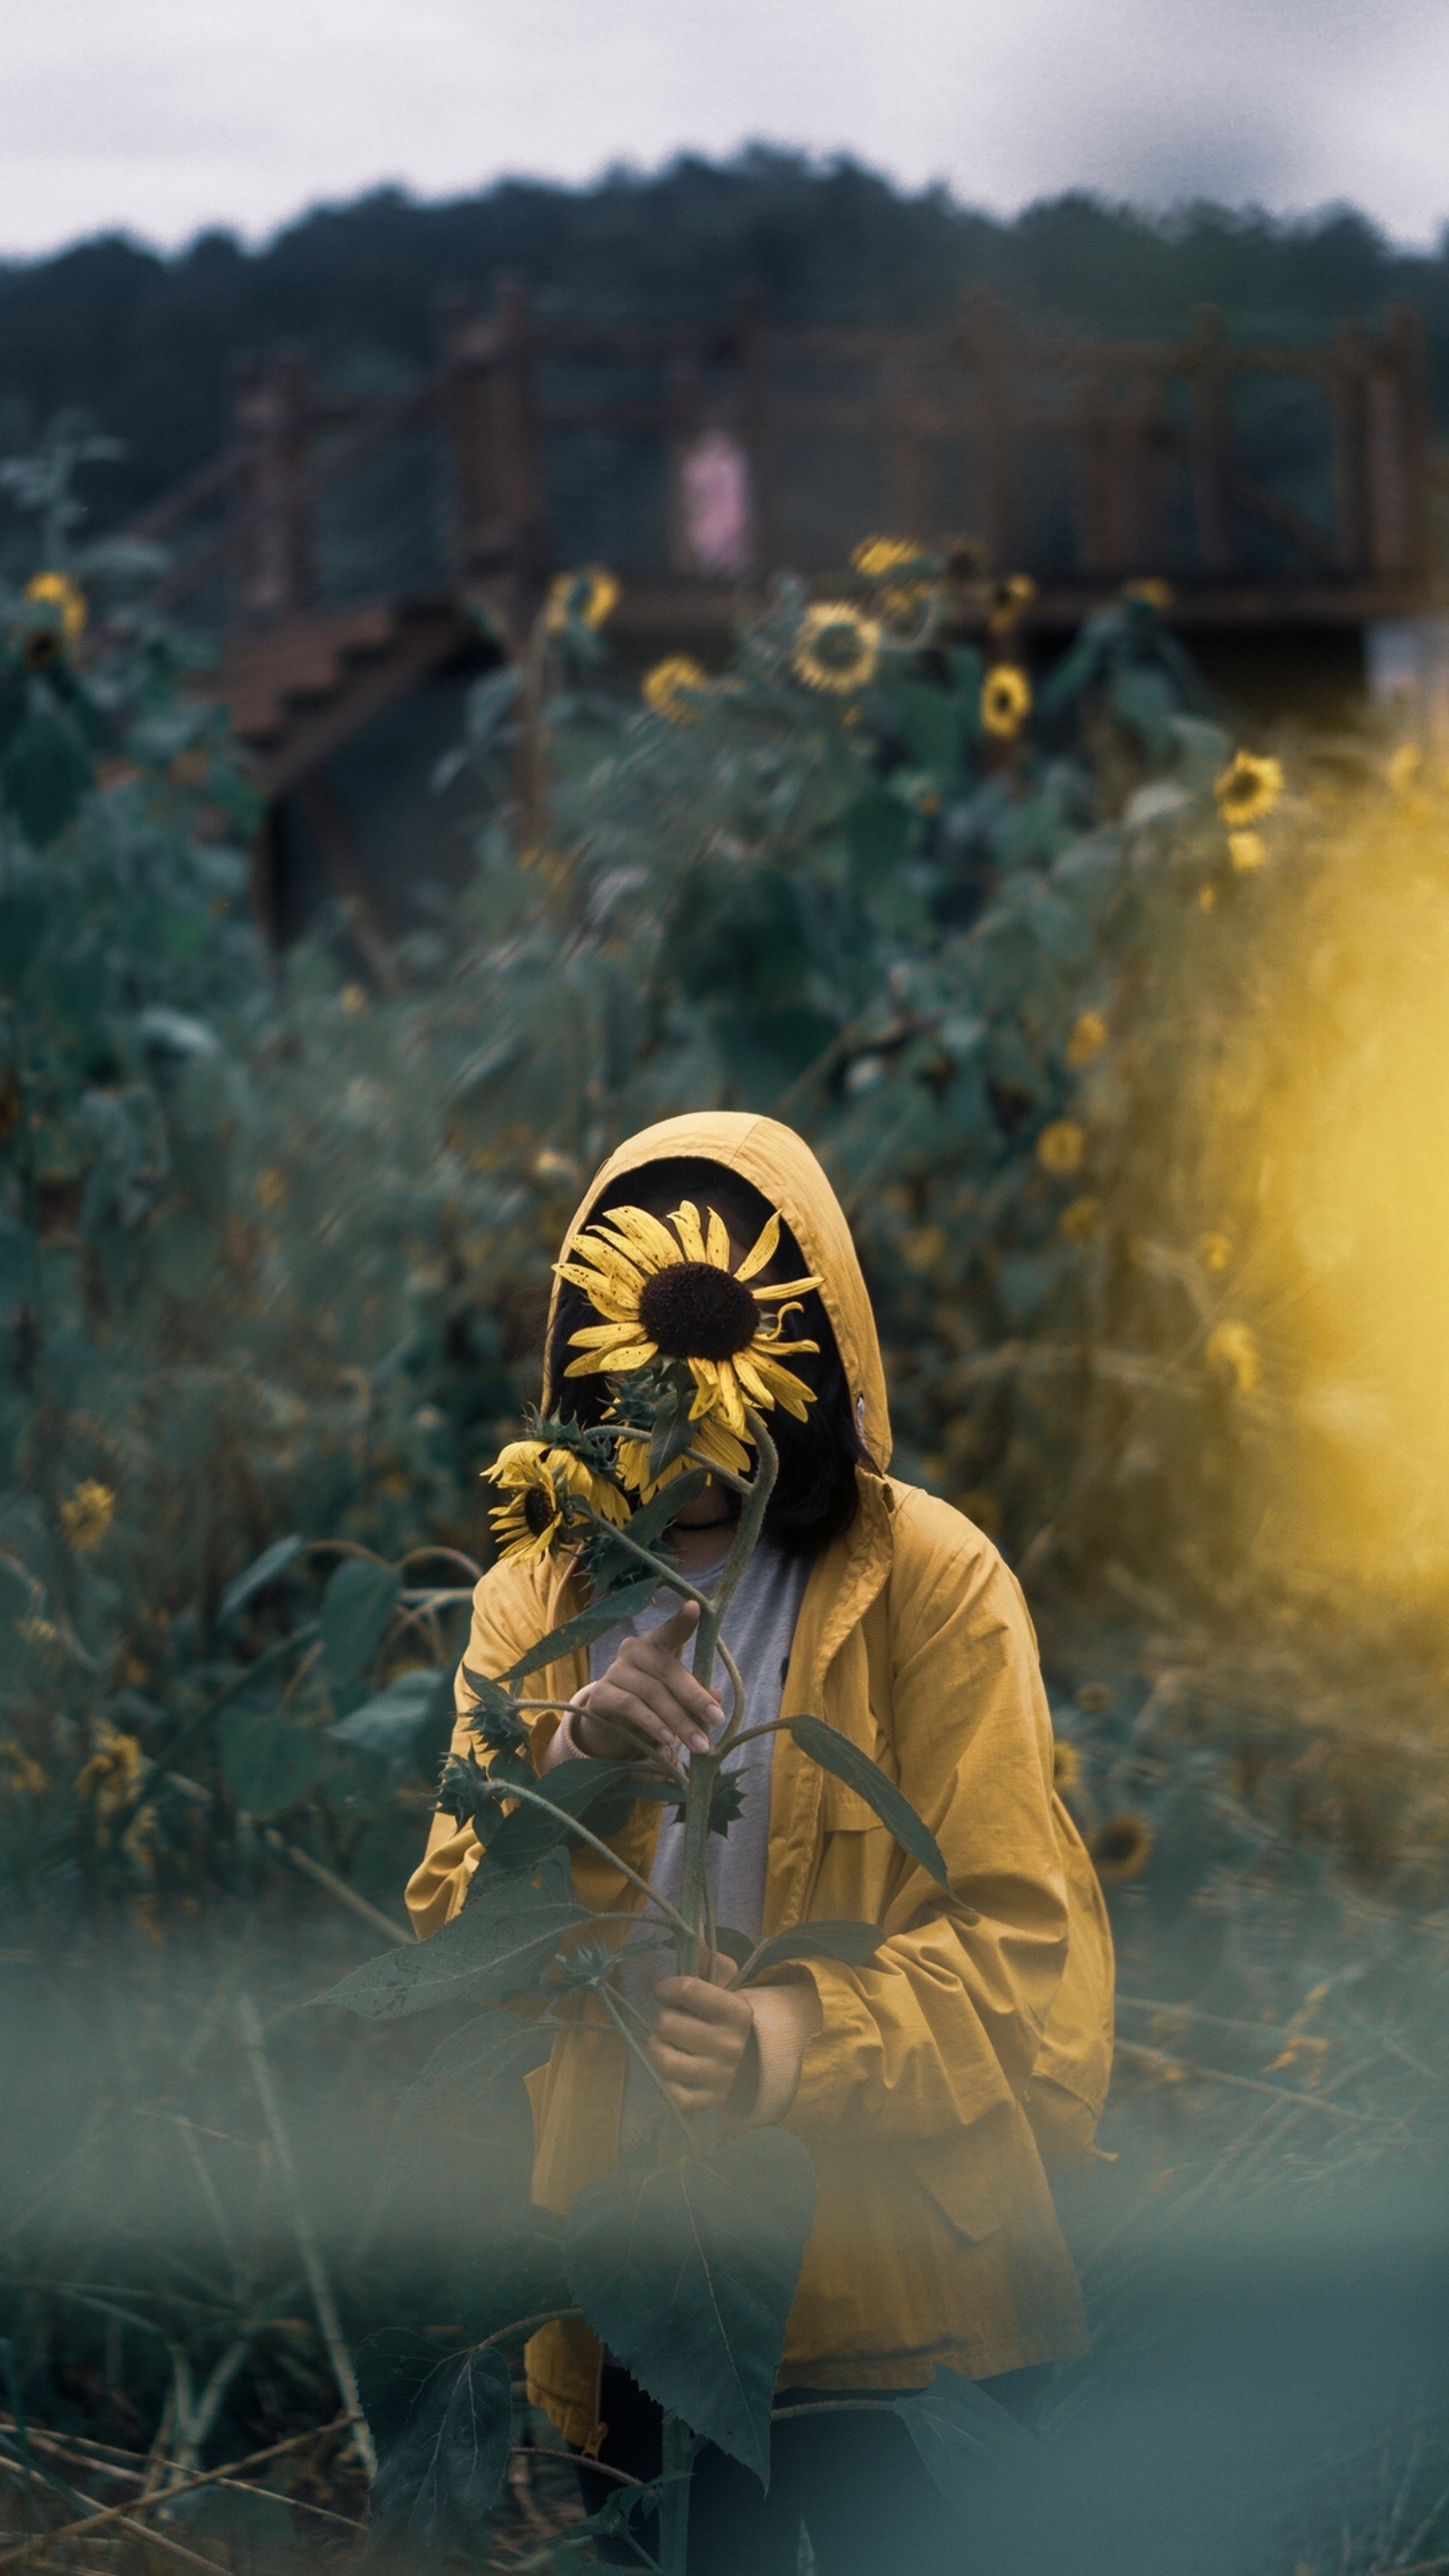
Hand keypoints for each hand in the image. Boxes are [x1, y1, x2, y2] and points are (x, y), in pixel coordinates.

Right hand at [570, 1600, 720, 1762]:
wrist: (612, 1720)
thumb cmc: (653, 1698)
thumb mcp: (677, 1695)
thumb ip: (696, 1692)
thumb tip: (717, 1697)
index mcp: (657, 1643)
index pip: (671, 1630)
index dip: (683, 1620)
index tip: (696, 1607)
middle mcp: (633, 1649)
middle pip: (667, 1669)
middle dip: (695, 1697)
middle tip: (717, 1719)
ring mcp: (614, 1670)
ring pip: (652, 1692)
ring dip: (678, 1720)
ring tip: (699, 1743)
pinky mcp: (600, 1694)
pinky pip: (630, 1707)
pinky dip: (653, 1724)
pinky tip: (668, 1740)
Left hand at [648, 1968, 755, 2114]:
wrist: (749, 2062)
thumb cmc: (725, 2017)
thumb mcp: (723, 1984)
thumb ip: (706, 1955)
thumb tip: (692, 1923)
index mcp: (737, 2011)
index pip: (686, 1989)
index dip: (667, 1987)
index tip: (666, 1991)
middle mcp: (730, 2045)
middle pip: (666, 2024)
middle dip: (662, 2019)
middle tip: (670, 2021)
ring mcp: (719, 2077)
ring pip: (663, 2059)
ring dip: (657, 2048)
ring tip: (667, 2043)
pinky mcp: (707, 2102)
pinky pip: (670, 2093)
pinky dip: (665, 2081)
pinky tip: (674, 2069)